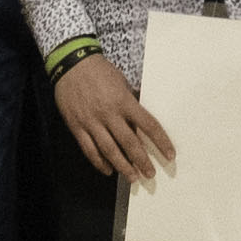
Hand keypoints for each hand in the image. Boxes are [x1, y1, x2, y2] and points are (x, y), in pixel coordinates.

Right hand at [53, 49, 173, 183]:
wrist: (71, 63)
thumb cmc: (100, 71)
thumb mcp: (122, 82)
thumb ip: (131, 102)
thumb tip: (141, 121)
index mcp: (124, 101)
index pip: (148, 125)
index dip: (161, 141)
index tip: (169, 155)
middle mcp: (109, 113)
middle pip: (129, 142)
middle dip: (141, 161)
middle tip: (150, 174)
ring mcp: (92, 121)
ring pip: (109, 150)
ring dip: (122, 166)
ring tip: (133, 177)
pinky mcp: (77, 126)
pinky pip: (89, 149)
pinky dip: (99, 162)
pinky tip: (108, 170)